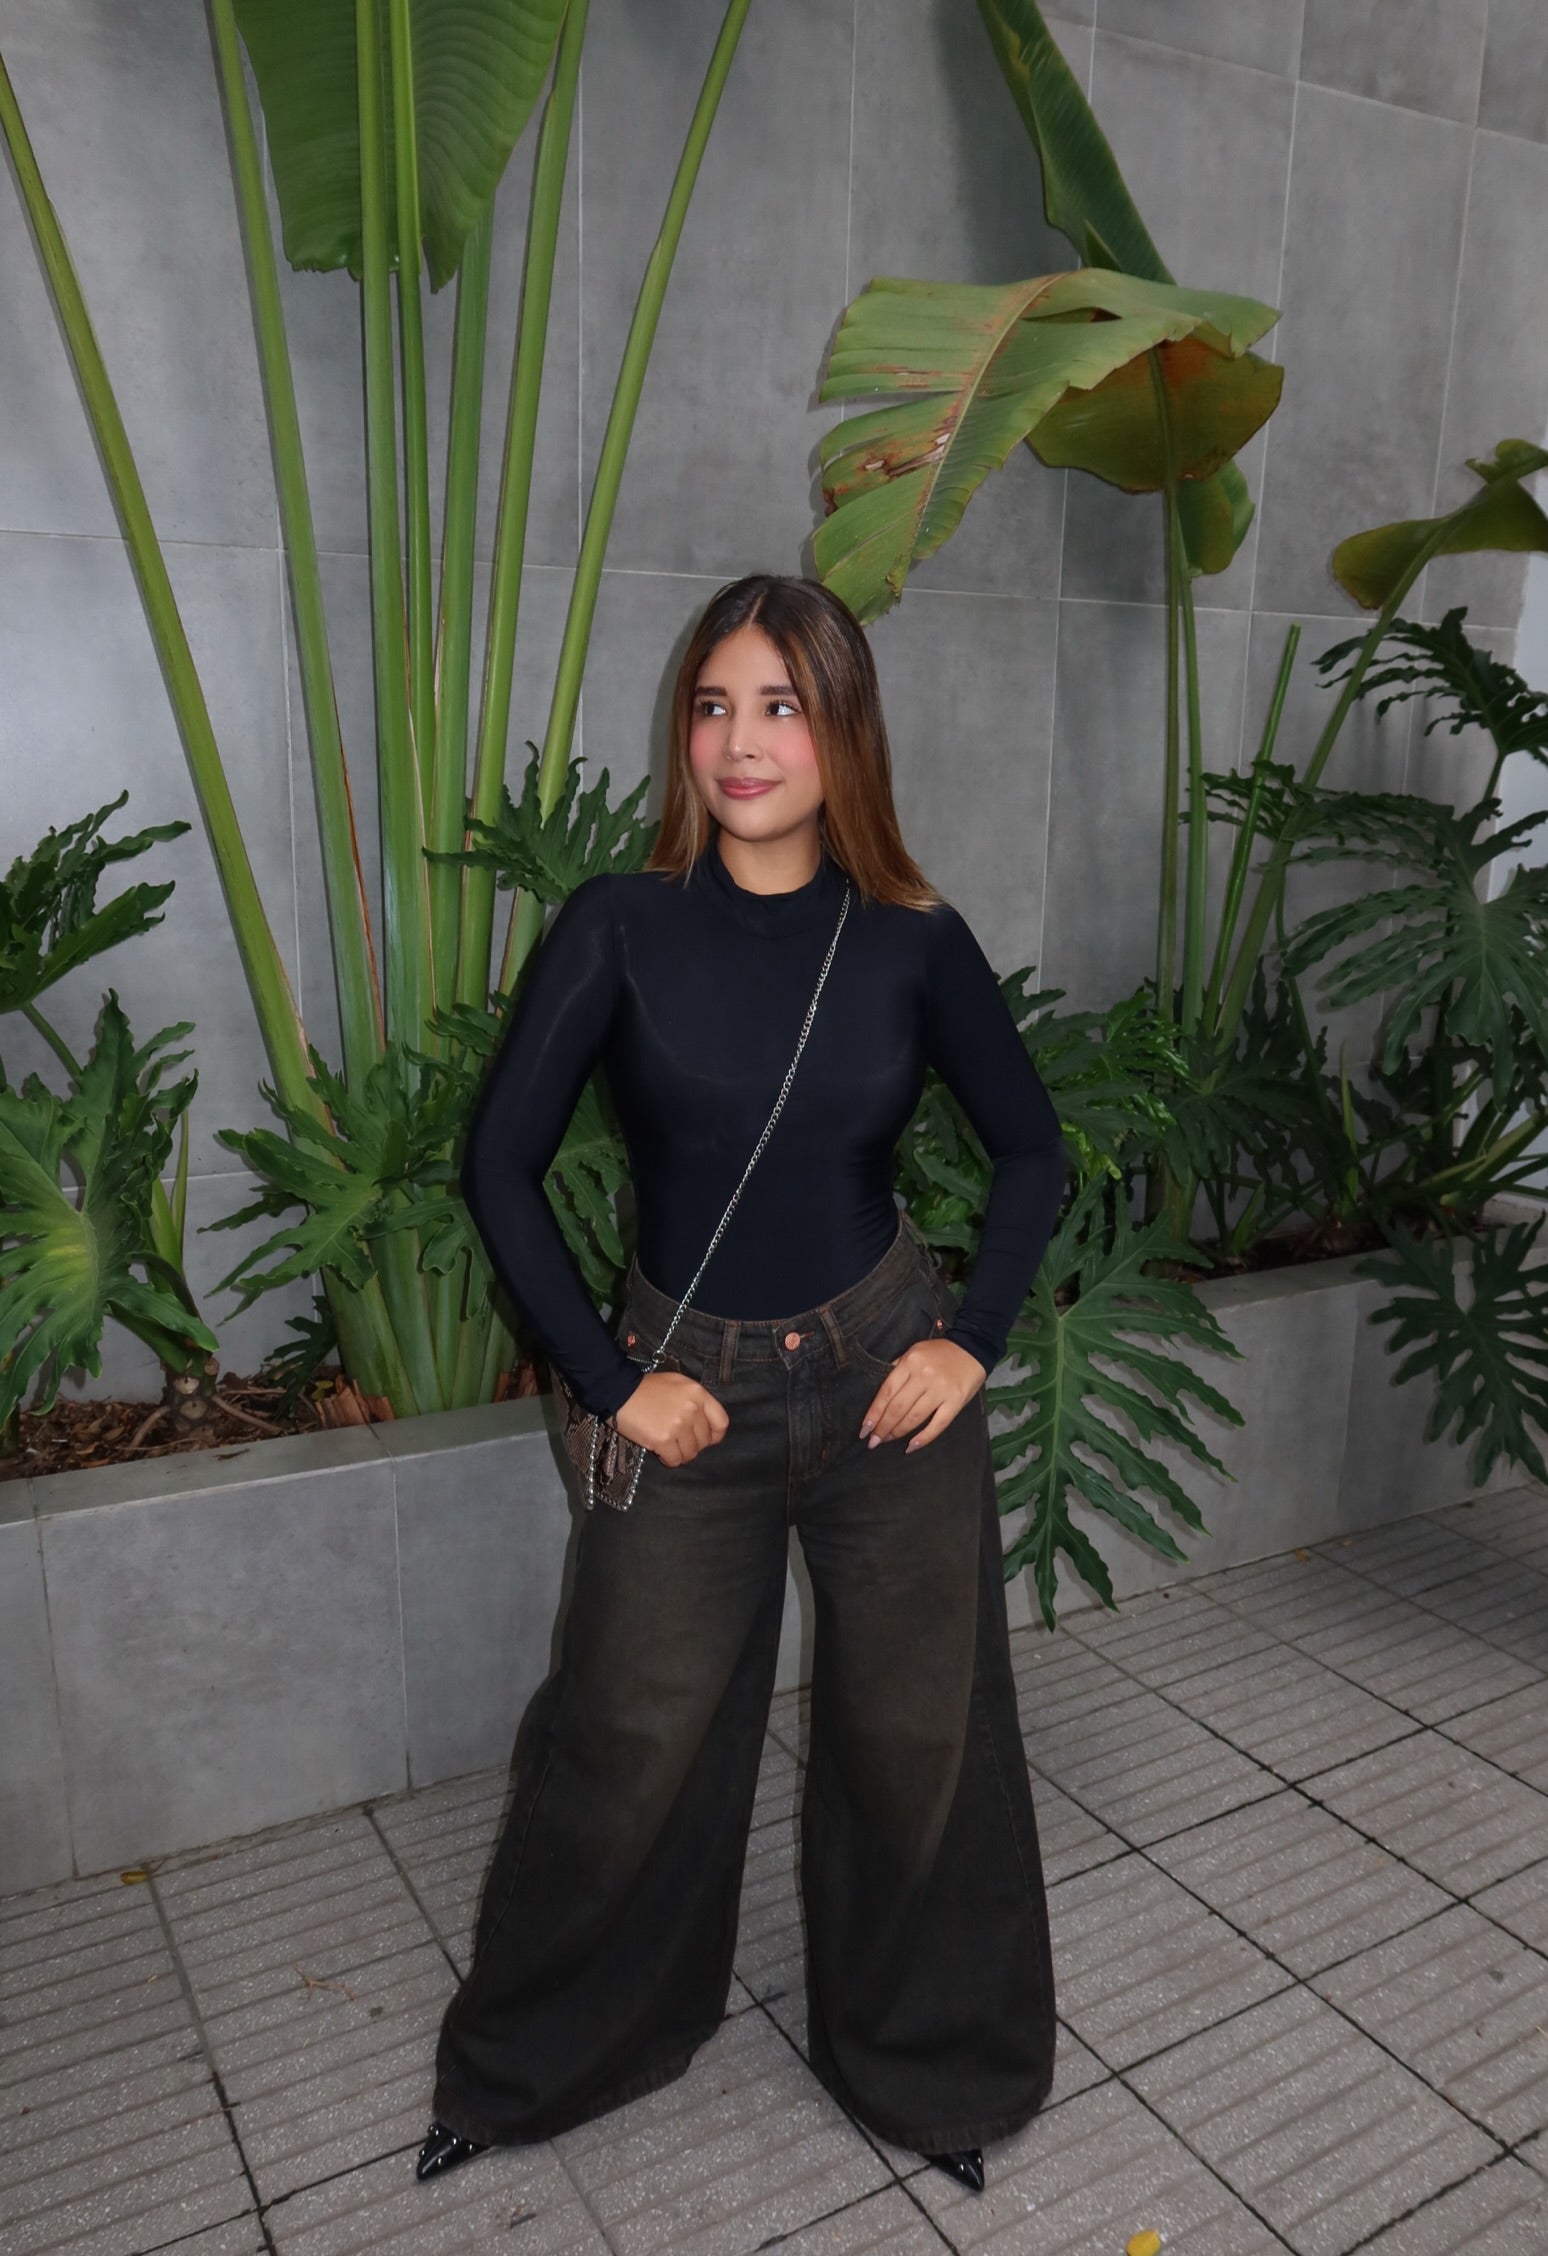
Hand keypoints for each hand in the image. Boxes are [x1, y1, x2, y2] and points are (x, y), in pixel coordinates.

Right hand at [612, 1369, 728, 1465]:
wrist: (618, 1391)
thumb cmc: (647, 1388)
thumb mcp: (677, 1384)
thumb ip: (695, 1401)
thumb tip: (705, 1424)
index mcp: (698, 1394)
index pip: (721, 1423)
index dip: (714, 1435)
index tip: (704, 1438)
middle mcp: (692, 1410)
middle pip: (704, 1441)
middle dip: (692, 1444)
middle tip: (677, 1439)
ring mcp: (678, 1425)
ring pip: (690, 1453)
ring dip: (680, 1453)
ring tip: (667, 1444)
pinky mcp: (662, 1440)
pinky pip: (674, 1460)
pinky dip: (668, 1459)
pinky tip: (659, 1450)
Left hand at [859, 1338, 986, 1453]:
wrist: (973, 1348)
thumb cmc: (939, 1352)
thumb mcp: (913, 1352)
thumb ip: (898, 1370)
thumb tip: (881, 1397)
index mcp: (910, 1362)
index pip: (886, 1392)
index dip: (874, 1413)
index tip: (864, 1429)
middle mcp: (924, 1376)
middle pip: (898, 1407)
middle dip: (883, 1427)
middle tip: (873, 1441)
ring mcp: (941, 1390)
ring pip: (914, 1417)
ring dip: (898, 1432)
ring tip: (887, 1441)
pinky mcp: (956, 1401)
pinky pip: (938, 1424)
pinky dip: (923, 1438)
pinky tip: (911, 1446)